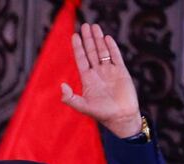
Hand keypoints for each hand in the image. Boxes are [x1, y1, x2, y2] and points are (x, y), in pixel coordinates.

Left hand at [61, 23, 142, 137]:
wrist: (121, 117)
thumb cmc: (101, 113)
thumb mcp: (83, 106)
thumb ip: (70, 98)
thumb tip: (62, 86)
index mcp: (87, 79)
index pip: (81, 59)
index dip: (78, 48)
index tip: (74, 36)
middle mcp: (98, 73)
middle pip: (91, 52)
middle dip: (88, 39)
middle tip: (85, 26)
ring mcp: (109, 71)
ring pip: (103, 51)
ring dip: (98, 39)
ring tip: (94, 27)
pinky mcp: (121, 72)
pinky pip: (116, 56)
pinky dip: (111, 47)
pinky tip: (107, 38)